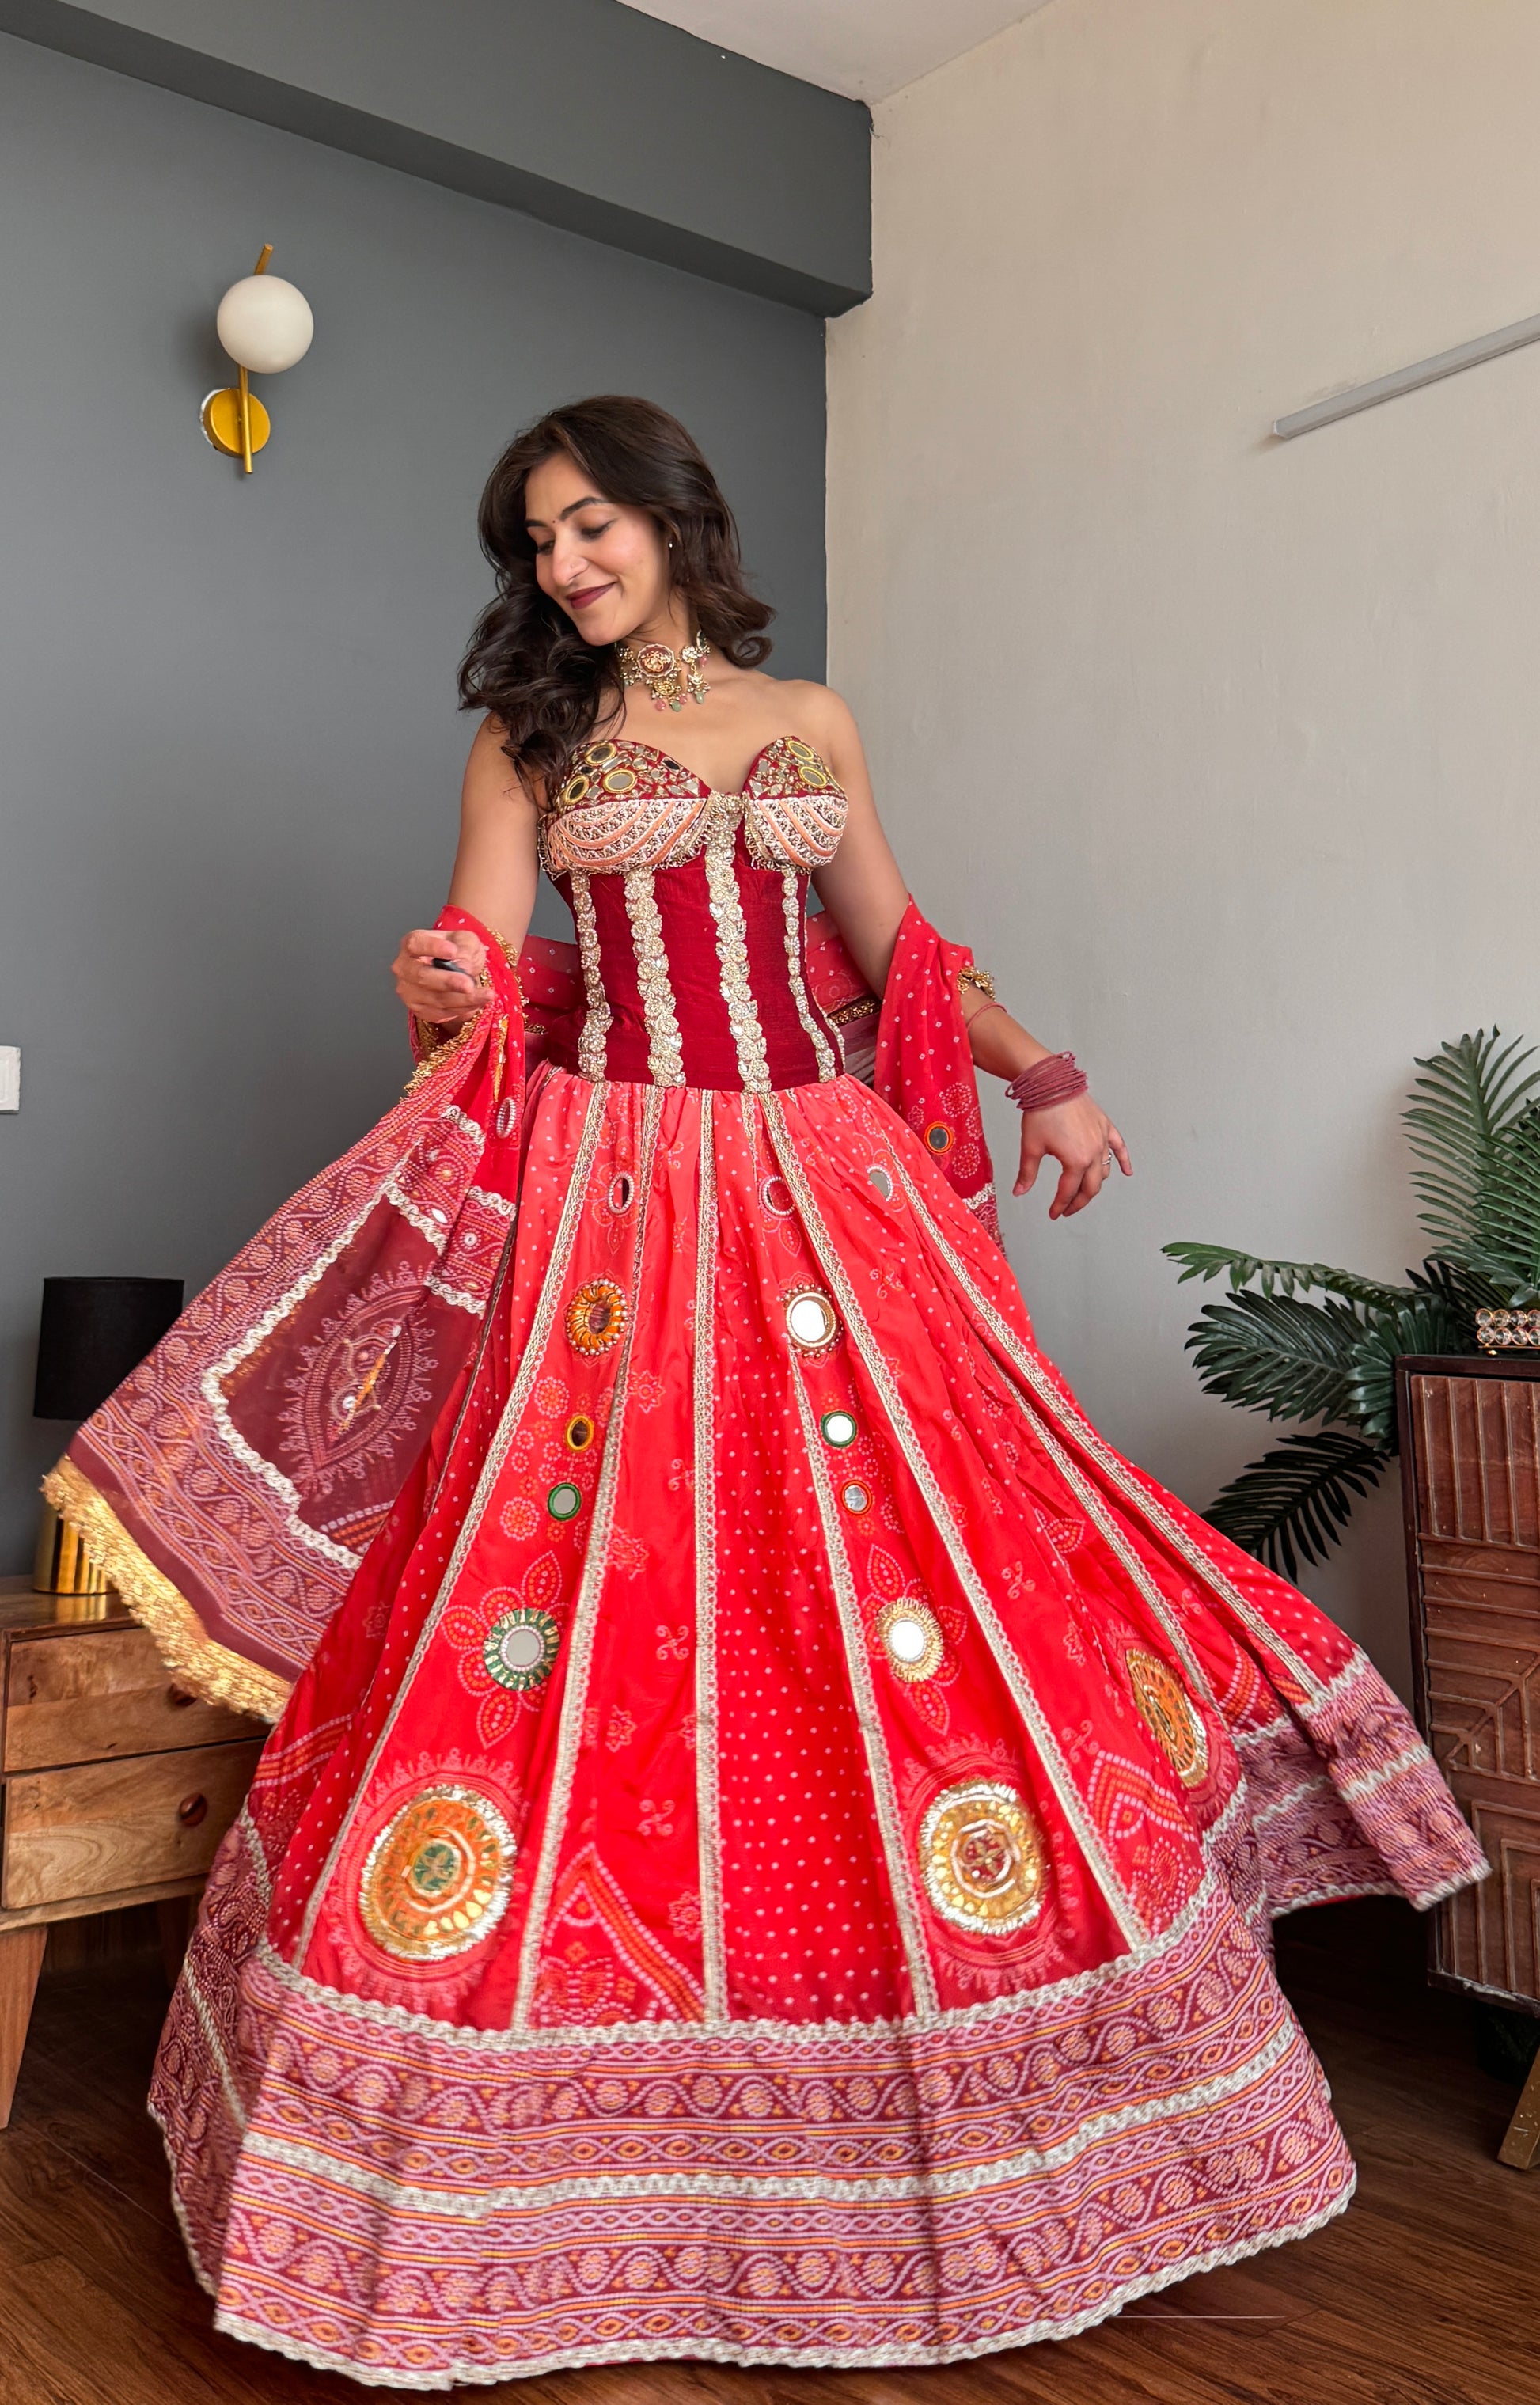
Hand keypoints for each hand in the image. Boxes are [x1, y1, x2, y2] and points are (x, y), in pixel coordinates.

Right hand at [392, 928, 489, 1028]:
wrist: (457, 972)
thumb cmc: (457, 951)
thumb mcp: (467, 941)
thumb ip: (465, 947)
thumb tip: (463, 966)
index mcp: (412, 943)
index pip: (416, 943)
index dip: (432, 948)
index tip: (452, 952)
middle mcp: (405, 968)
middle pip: (422, 976)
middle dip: (448, 982)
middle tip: (469, 984)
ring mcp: (409, 991)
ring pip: (435, 999)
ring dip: (464, 999)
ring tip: (487, 995)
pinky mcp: (419, 1010)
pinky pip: (441, 1013)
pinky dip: (462, 1009)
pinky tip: (478, 1002)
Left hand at [1014, 1092, 1131, 1218]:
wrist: (1052, 1083)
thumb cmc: (1041, 1112)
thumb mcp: (1030, 1147)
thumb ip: (1027, 1173)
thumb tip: (1019, 1191)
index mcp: (1076, 1160)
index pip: (1068, 1191)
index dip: (1060, 1205)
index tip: (1053, 1213)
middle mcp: (1093, 1152)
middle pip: (1090, 1187)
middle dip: (1078, 1202)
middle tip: (1067, 1209)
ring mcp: (1102, 1139)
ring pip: (1104, 1171)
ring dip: (1094, 1184)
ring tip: (1083, 1191)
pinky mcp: (1105, 1127)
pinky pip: (1119, 1148)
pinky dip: (1124, 1161)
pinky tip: (1127, 1172)